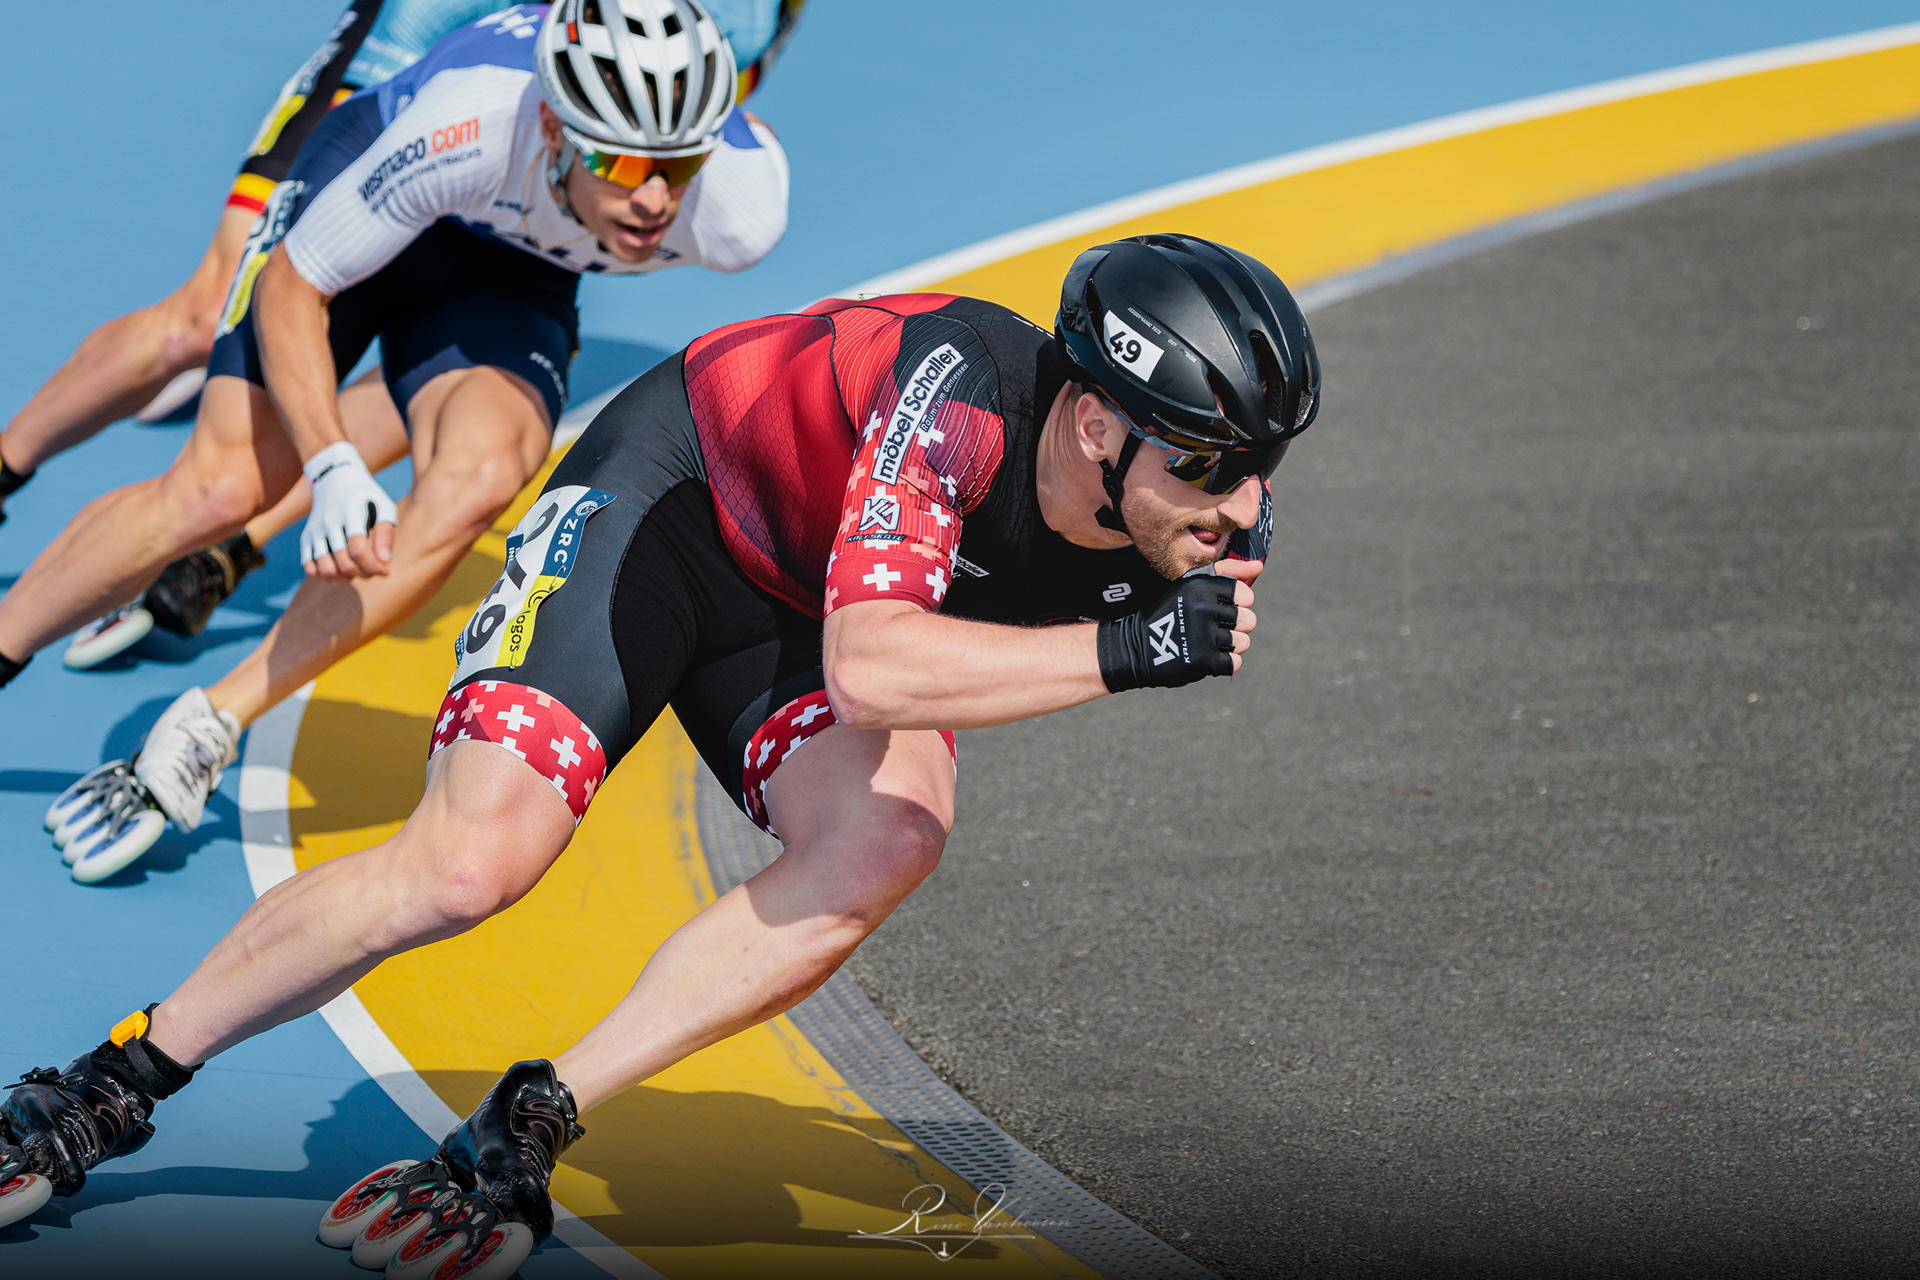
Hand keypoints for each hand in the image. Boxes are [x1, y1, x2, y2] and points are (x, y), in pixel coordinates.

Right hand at [299, 442, 397, 578]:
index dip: (373, 567)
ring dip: (344, 578)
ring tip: (356, 571)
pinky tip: (339, 570)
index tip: (385, 570)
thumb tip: (385, 562)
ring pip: (325, 569)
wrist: (335, 480)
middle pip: (343, 563)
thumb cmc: (366, 497)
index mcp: (350, 513)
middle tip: (372, 570)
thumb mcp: (384, 507)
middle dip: (363, 574)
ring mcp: (315, 531)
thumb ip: (386, 534)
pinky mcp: (306, 538)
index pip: (358, 551)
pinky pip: (308, 567)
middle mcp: (329, 523)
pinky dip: (324, 576)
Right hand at [1095, 570, 1256, 691]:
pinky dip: (1223, 663)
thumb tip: (1258, 566)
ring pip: (1243, 642)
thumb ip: (1227, 572)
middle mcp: (1203, 609)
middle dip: (1235, 626)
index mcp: (1202, 587)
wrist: (1135, 647)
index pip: (1245, 594)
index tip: (1221, 608)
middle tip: (1214, 627)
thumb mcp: (1191, 584)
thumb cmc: (1168, 612)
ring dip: (1229, 645)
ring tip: (1209, 642)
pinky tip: (1207, 656)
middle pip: (1248, 620)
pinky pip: (1234, 663)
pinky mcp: (1202, 661)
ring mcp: (1203, 636)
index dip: (1237, 603)